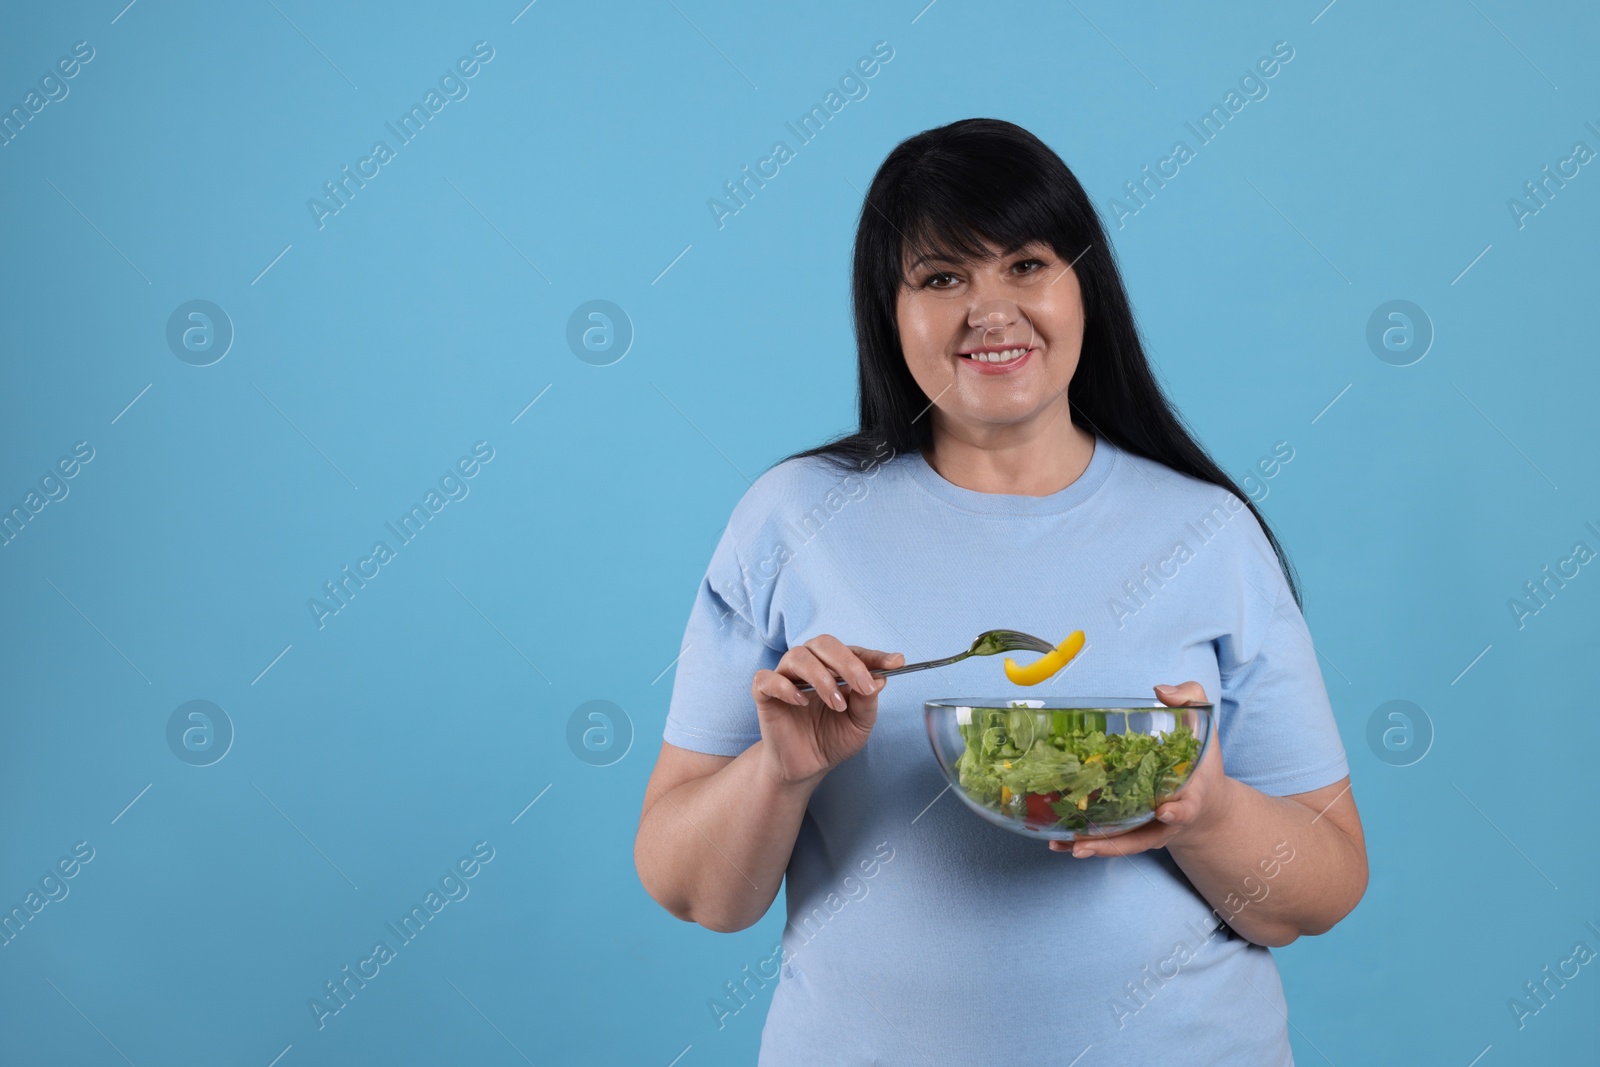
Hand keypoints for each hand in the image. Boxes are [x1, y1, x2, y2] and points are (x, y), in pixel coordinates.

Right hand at [751, 635, 903, 786]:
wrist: (806, 767)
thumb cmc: (832, 740)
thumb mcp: (859, 725)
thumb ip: (868, 701)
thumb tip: (880, 677)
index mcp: (834, 669)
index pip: (855, 652)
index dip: (876, 655)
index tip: (897, 662)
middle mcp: (810, 666)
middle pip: (824, 644)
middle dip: (847, 662)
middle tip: (863, 686)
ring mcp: (786, 677)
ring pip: (798, 656)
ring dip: (821, 677)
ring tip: (837, 704)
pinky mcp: (765, 694)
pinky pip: (767, 679)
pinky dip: (784, 686)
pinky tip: (801, 702)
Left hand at [1047, 680, 1233, 857]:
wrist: (1206, 804)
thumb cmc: (1201, 763)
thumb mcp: (1204, 727)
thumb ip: (1190, 701)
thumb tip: (1161, 691)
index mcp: (1191, 796)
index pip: (1188, 807)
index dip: (1178, 811)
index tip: (1166, 811)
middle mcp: (1168, 821)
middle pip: (1144, 836)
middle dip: (1116, 842)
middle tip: (1086, 842)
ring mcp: (1149, 831)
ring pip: (1122, 844)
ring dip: (1094, 846)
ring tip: (1067, 846)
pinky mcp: (1133, 834)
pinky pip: (1110, 842)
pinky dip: (1086, 844)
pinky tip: (1059, 844)